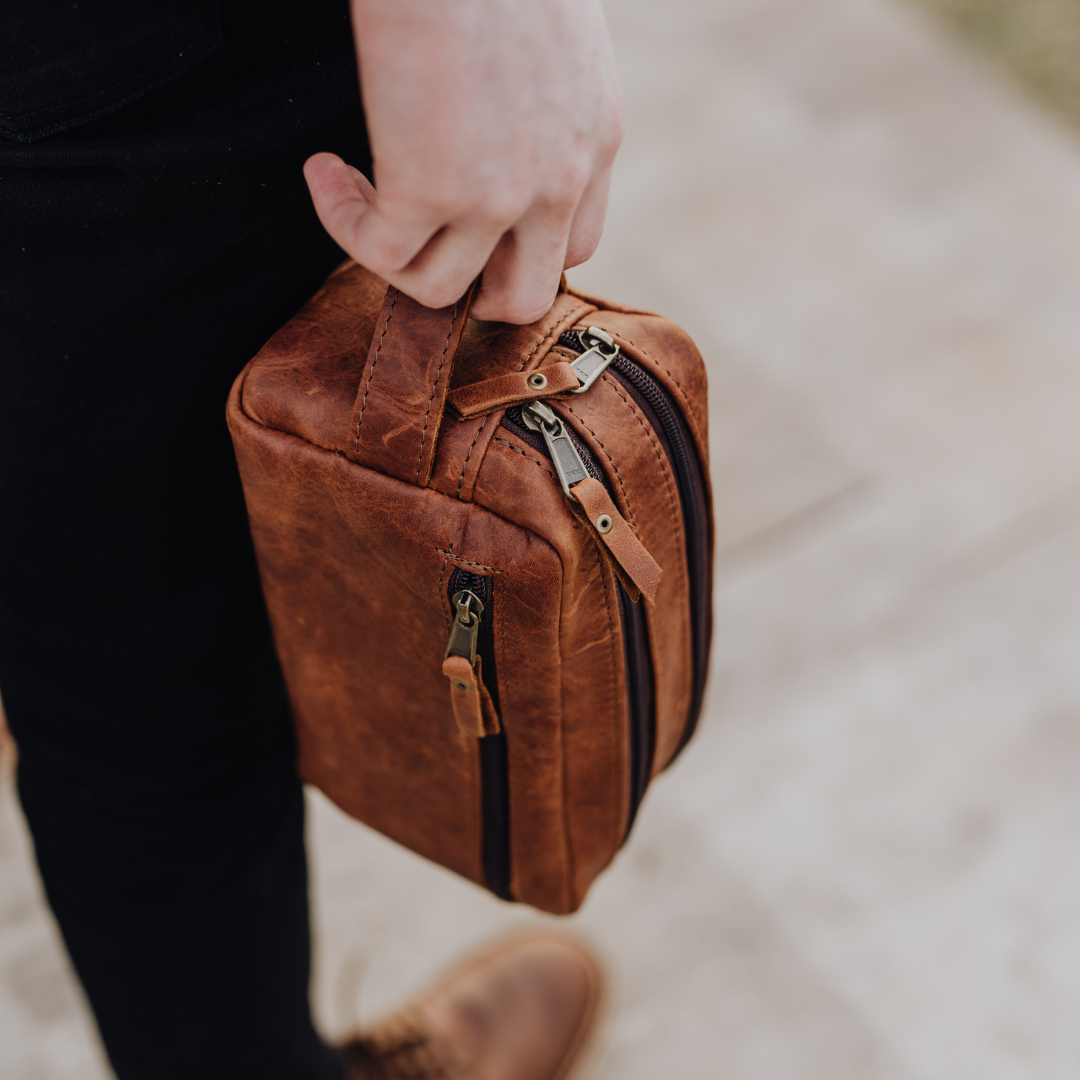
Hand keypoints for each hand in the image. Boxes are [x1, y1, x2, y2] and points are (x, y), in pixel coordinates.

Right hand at [303, 0, 622, 323]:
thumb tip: (497, 121)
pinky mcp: (433, 189)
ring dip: (391, 257)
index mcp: (594, 141)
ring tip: (356, 194)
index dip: (521, 250)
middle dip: (471, 290)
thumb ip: (548, 99)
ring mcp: (498, 197)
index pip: (575, 245)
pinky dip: (342, 223)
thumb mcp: (560, 38)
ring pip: (442, 290)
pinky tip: (323, 175)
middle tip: (426, 249)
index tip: (475, 223)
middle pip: (524, 294)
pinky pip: (379, 252)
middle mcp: (557, 183)